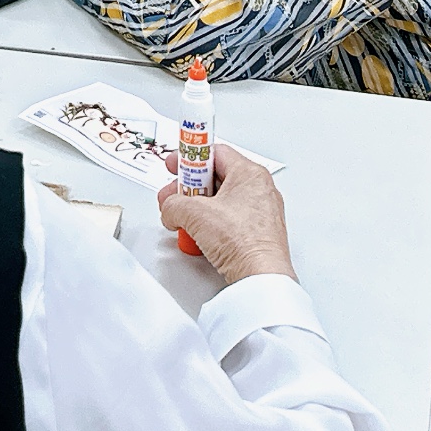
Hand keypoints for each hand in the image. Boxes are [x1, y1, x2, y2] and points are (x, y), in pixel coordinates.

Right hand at [157, 144, 292, 286]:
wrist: (260, 277)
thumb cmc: (243, 241)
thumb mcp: (194, 213)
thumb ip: (173, 204)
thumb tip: (170, 209)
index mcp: (250, 174)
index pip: (214, 153)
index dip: (190, 158)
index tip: (175, 164)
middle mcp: (259, 190)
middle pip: (215, 178)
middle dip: (188, 190)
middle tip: (174, 198)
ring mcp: (260, 213)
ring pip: (221, 202)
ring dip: (197, 211)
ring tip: (185, 222)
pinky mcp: (257, 234)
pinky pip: (229, 222)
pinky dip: (211, 227)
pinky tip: (200, 238)